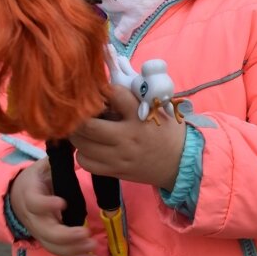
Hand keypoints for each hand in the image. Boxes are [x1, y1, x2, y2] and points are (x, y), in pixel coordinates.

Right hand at [9, 158, 99, 255]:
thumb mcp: (42, 166)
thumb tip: (78, 146)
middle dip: (66, 236)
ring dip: (74, 251)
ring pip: (54, 246)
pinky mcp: (48, 240)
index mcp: (30, 194)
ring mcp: (40, 231)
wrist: (17, 196)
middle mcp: (33, 217)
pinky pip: (61, 254)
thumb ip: (57, 161)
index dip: (47, 205)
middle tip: (85, 234)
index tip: (63, 202)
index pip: (35, 203)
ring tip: (93, 248)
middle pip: (46, 231)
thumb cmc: (35, 179)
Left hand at [69, 85, 186, 191]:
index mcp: (140, 117)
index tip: (98, 86)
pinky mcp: (115, 171)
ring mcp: (119, 157)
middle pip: (89, 126)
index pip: (115, 95)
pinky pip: (86, 163)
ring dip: (77, 133)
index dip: (103, 88)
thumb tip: (108, 84)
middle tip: (76, 109)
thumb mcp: (157, 108)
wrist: (179, 163)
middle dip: (78, 115)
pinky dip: (82, 153)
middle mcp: (127, 137)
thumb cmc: (167, 131)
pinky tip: (88, 146)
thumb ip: (135, 97)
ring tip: (81, 126)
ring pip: (83, 145)